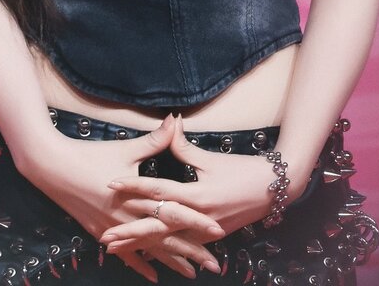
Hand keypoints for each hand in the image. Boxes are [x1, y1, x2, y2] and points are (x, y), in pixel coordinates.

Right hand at [26, 113, 223, 281]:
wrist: (54, 168)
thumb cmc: (91, 155)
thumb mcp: (126, 149)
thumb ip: (155, 139)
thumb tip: (176, 119)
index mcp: (138, 197)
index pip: (175, 213)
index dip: (196, 222)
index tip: (218, 230)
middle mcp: (129, 218)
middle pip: (166, 238)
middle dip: (191, 252)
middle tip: (214, 266)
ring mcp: (115, 229)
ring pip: (149, 249)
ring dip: (171, 261)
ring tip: (192, 273)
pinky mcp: (102, 233)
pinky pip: (125, 254)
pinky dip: (140, 265)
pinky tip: (154, 277)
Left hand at [100, 115, 311, 256]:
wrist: (273, 190)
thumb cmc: (242, 170)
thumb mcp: (212, 159)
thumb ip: (185, 147)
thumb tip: (171, 124)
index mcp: (196, 195)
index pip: (158, 189)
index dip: (134, 186)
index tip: (112, 184)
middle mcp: (197, 217)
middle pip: (157, 226)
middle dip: (129, 232)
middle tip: (105, 236)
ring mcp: (203, 232)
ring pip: (167, 241)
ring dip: (141, 245)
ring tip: (117, 249)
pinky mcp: (209, 238)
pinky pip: (182, 246)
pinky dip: (163, 251)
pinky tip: (147, 256)